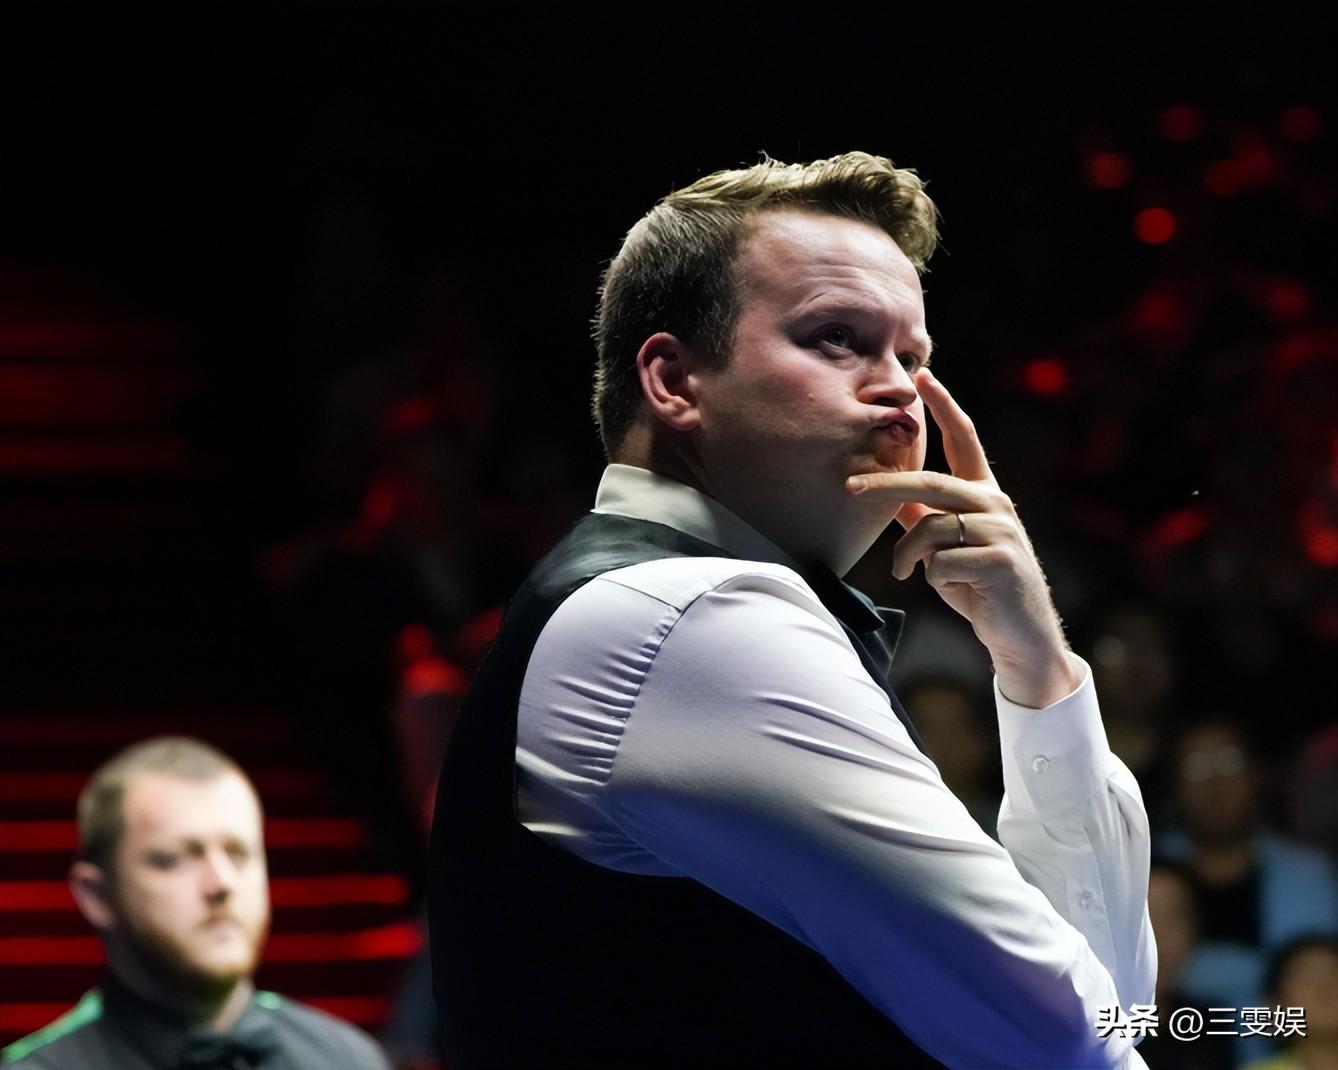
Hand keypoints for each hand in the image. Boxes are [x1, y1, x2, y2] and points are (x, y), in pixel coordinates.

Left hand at [846, 368, 1078, 707]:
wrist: (1018, 635)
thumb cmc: (979, 588)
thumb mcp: (948, 548)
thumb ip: (925, 519)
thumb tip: (891, 497)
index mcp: (984, 495)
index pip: (965, 440)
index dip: (946, 406)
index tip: (925, 375)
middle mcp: (995, 505)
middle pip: (930, 483)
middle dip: (885, 485)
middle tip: (849, 489)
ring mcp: (1001, 532)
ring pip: (930, 529)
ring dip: (907, 556)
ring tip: (906, 575)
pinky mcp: (1001, 562)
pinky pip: (941, 562)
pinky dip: (931, 579)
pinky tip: (953, 591)